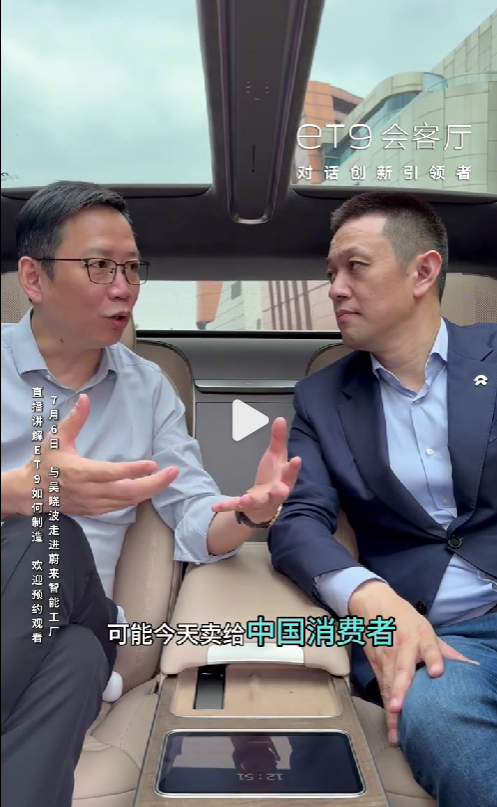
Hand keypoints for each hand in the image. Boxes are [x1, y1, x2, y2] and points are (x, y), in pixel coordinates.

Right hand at [22, 393, 178, 516]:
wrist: (31, 492)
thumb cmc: (44, 463)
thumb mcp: (56, 439)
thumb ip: (74, 420)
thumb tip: (85, 399)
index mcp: (80, 473)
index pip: (112, 474)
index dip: (134, 471)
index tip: (152, 464)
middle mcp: (89, 491)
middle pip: (128, 492)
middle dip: (154, 483)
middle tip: (173, 472)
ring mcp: (93, 504)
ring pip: (127, 501)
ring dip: (150, 491)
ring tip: (168, 478)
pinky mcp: (95, 510)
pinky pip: (121, 507)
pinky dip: (138, 498)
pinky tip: (150, 489)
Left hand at [211, 417, 300, 522]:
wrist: (265, 503)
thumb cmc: (274, 477)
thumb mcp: (276, 456)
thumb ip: (278, 439)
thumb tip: (280, 418)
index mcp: (284, 479)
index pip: (290, 473)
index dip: (294, 467)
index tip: (296, 459)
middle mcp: (275, 492)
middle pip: (279, 492)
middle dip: (280, 491)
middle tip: (282, 490)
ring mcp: (261, 500)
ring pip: (258, 501)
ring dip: (251, 500)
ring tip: (246, 499)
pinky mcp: (247, 506)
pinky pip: (236, 506)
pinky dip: (226, 506)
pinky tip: (216, 506)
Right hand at [349, 581, 478, 744]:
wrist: (373, 605)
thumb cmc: (404, 619)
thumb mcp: (426, 629)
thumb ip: (446, 651)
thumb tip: (471, 666)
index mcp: (419, 635)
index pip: (428, 647)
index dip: (433, 658)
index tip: (437, 672)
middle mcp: (402, 646)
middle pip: (401, 669)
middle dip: (399, 689)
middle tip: (398, 707)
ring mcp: (386, 656)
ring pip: (388, 684)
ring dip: (391, 707)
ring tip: (395, 730)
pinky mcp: (375, 665)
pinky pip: (382, 688)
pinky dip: (386, 708)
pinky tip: (390, 725)